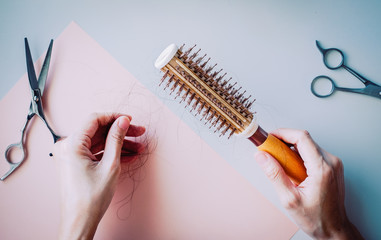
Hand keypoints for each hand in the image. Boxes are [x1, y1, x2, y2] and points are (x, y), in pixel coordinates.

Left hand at [54, 113, 144, 239]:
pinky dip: (110, 152)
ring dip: (118, 143)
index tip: (130, 120)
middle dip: (120, 131)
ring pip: (98, 141)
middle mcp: (68, 146)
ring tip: (138, 147)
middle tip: (139, 132)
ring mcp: (71, 154)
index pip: (94, 119)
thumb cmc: (91, 198)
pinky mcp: (75, 162)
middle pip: (98, 130)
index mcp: (72, 144)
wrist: (80, 220)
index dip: (114, 117)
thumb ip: (116, 139)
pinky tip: (128, 155)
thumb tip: (122, 122)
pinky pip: (95, 151)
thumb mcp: (110, 165)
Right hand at [254, 129, 362, 239]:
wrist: (334, 228)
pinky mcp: (332, 166)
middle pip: (304, 140)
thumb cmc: (316, 218)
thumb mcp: (289, 199)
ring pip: (308, 145)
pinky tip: (292, 170)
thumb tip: (261, 156)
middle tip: (270, 152)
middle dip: (284, 142)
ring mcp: (333, 163)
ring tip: (281, 165)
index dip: (283, 133)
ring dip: (291, 150)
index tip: (269, 137)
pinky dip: (299, 156)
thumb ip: (274, 174)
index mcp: (322, 168)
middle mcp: (331, 162)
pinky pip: (312, 153)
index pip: (302, 137)